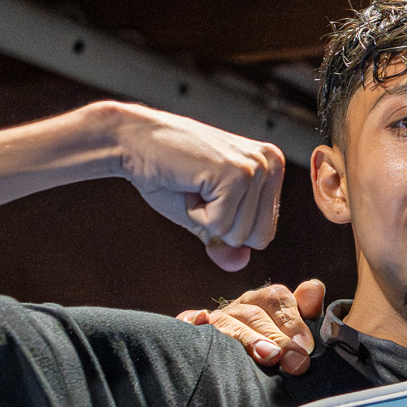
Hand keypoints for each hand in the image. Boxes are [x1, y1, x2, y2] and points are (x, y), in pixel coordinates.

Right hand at [110, 104, 285, 271]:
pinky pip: (219, 226)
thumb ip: (227, 242)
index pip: (264, 233)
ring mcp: (255, 168)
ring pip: (238, 235)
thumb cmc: (169, 176)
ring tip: (194, 185)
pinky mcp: (235, 175)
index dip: (228, 227)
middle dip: (221, 227)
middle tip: (201, 191)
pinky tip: (189, 182)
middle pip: (258, 238)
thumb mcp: (205, 216)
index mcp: (272, 169)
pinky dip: (196, 213)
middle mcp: (271, 163)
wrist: (134, 142)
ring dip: (206, 218)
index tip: (209, 195)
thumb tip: (240, 264)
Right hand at [179, 279, 324, 373]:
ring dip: (247, 337)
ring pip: (228, 322)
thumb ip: (305, 312)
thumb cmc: (266, 349)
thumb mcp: (290, 332)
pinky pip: (189, 323)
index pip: (277, 298)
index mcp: (262, 303)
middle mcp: (238, 308)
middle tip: (295, 361)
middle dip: (277, 337)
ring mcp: (213, 320)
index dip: (293, 319)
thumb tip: (315, 288)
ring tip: (267, 355)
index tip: (306, 345)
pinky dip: (193, 320)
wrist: (224, 366)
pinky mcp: (190, 330)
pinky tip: (198, 322)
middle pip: (255, 313)